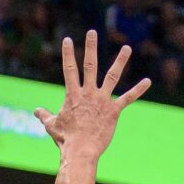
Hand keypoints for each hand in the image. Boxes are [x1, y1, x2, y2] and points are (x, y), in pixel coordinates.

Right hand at [32, 32, 148, 161]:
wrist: (81, 151)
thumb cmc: (65, 140)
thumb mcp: (52, 126)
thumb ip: (45, 115)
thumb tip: (36, 111)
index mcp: (73, 95)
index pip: (69, 70)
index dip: (67, 54)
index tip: (67, 40)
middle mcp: (88, 93)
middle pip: (90, 65)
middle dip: (91, 48)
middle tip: (92, 32)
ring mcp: (102, 101)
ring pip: (112, 76)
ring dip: (120, 61)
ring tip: (127, 48)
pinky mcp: (114, 111)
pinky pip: (128, 98)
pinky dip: (138, 90)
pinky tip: (147, 81)